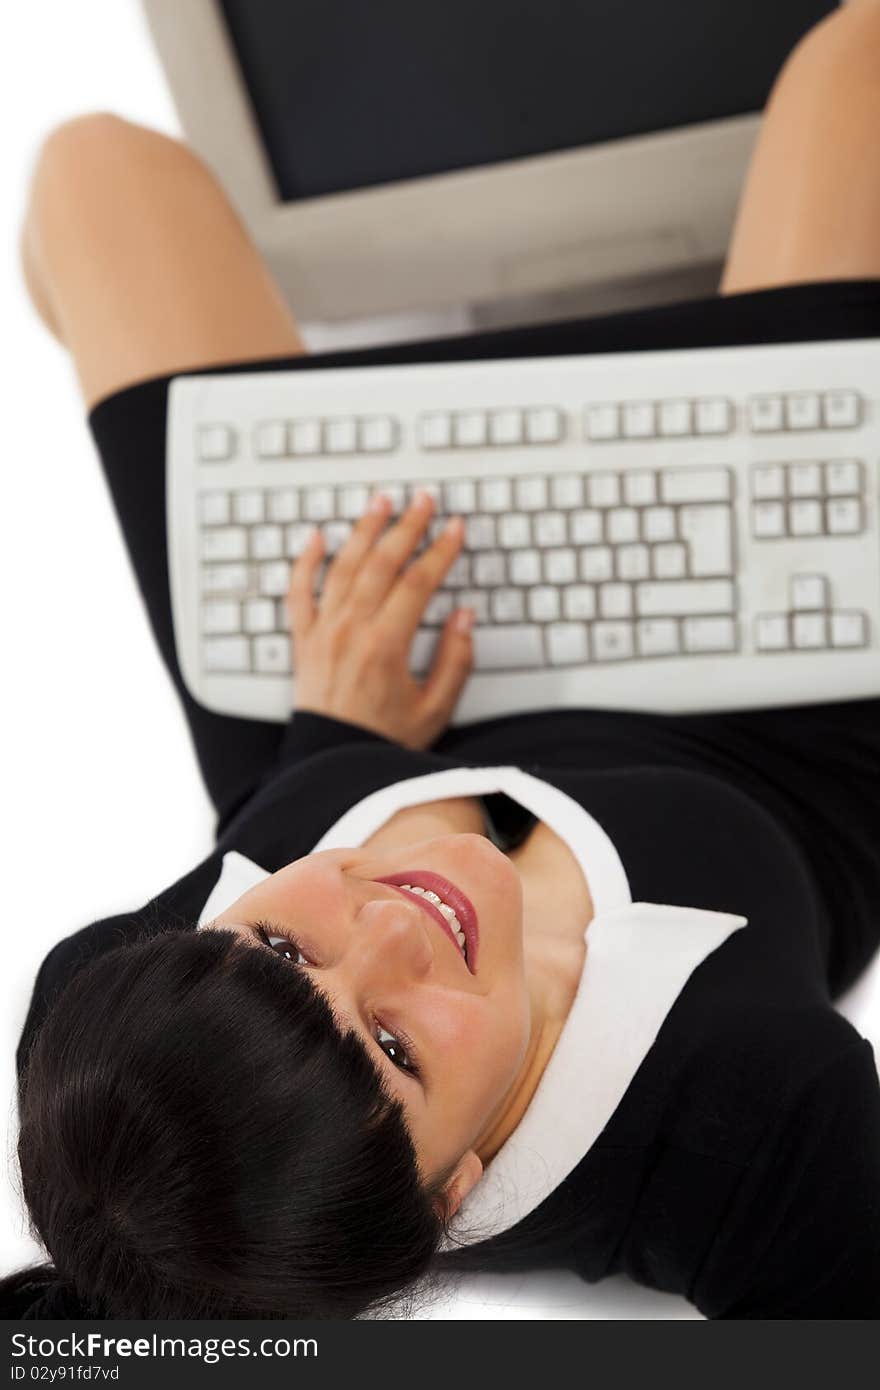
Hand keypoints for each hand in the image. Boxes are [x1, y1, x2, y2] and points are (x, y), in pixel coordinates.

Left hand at [286, 490, 474, 749]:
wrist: (331, 764)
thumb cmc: (383, 741)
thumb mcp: (434, 709)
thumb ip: (454, 661)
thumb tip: (464, 617)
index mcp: (387, 644)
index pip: (419, 582)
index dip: (440, 551)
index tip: (455, 528)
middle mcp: (351, 630)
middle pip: (381, 563)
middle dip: (406, 526)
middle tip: (423, 500)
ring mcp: (323, 631)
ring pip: (342, 566)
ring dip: (363, 530)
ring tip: (380, 501)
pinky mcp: (303, 641)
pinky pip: (299, 592)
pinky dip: (306, 561)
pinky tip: (317, 536)